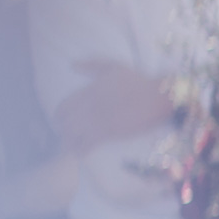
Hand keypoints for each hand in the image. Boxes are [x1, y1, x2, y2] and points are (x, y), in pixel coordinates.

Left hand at [53, 60, 173, 153]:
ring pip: (73, 135)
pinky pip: (87, 145)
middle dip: (64, 131)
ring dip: (70, 142)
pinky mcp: (109, 133)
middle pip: (65, 123)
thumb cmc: (139, 81)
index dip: (60, 116)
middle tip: (68, 136)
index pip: (63, 107)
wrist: (158, 97)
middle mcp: (89, 106)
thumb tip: (72, 66)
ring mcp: (98, 120)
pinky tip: (81, 154)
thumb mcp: (114, 67)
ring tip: (73, 146)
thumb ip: (92, 64)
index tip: (63, 120)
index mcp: (88, 91)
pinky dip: (82, 151)